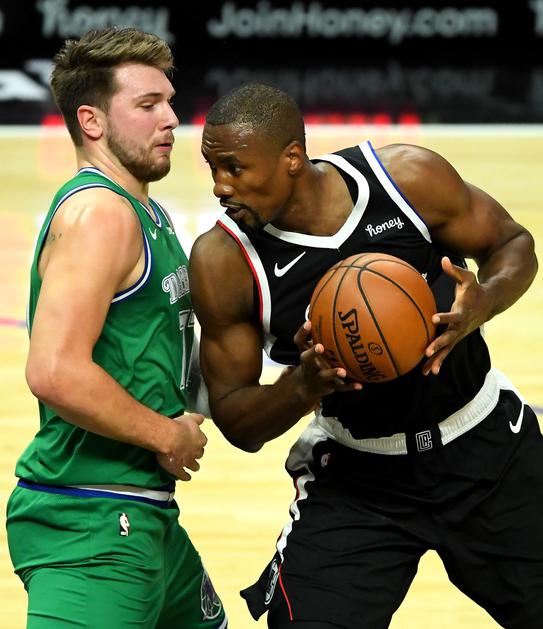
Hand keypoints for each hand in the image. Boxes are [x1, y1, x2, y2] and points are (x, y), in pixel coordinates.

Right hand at [156, 413, 206, 480]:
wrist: (169, 438)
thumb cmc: (179, 426)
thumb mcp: (190, 418)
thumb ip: (197, 419)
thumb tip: (202, 418)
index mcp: (200, 440)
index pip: (202, 442)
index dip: (197, 442)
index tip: (193, 441)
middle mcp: (197, 452)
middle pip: (199, 454)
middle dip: (196, 454)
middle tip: (191, 453)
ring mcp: (188, 462)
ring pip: (194, 466)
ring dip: (193, 466)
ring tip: (192, 466)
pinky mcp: (179, 470)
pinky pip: (184, 476)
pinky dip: (185, 476)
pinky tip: (186, 477)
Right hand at [292, 321, 362, 397]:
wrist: (308, 386)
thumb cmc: (313, 360)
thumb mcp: (311, 347)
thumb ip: (319, 333)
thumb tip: (332, 307)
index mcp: (305, 353)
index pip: (299, 341)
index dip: (303, 332)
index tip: (309, 323)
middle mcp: (310, 365)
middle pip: (307, 359)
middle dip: (313, 352)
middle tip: (320, 346)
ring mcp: (319, 376)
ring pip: (324, 376)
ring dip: (333, 373)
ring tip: (342, 371)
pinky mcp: (329, 386)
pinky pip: (340, 387)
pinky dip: (350, 386)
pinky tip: (360, 385)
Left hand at [423, 256, 491, 375]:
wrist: (488, 303)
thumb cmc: (474, 288)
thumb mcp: (467, 277)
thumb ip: (454, 270)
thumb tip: (443, 259)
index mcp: (462, 311)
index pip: (453, 315)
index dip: (445, 317)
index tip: (434, 318)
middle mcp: (461, 326)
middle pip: (449, 337)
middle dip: (439, 344)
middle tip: (427, 351)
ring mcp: (459, 334)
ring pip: (447, 349)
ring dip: (437, 359)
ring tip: (427, 370)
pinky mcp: (456, 339)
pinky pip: (446, 352)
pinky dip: (438, 361)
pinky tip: (428, 372)